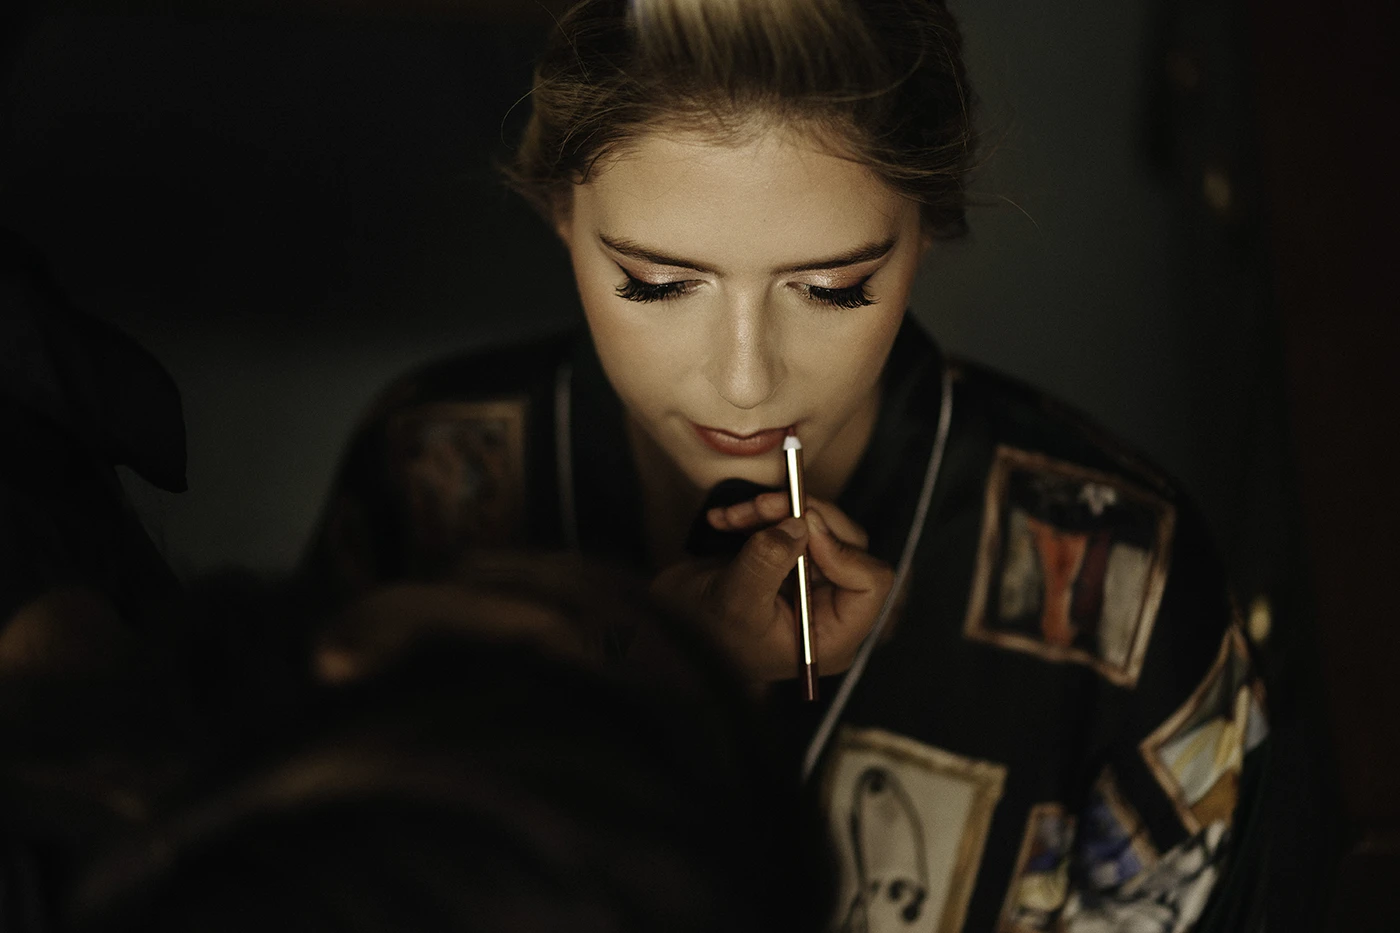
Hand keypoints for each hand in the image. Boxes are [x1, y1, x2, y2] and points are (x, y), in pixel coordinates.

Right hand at [650, 492, 892, 686]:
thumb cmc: (701, 635)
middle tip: (764, 504)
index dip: (841, 548)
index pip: (871, 583)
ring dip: (775, 510)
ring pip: (820, 527)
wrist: (668, 630)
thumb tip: (799, 524)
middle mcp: (831, 610)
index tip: (801, 525)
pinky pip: (794, 523)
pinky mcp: (792, 562)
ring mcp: (813, 584)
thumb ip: (767, 562)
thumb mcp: (734, 601)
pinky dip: (761, 515)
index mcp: (832, 636)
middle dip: (804, 517)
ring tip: (734, 515)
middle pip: (848, 544)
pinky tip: (726, 520)